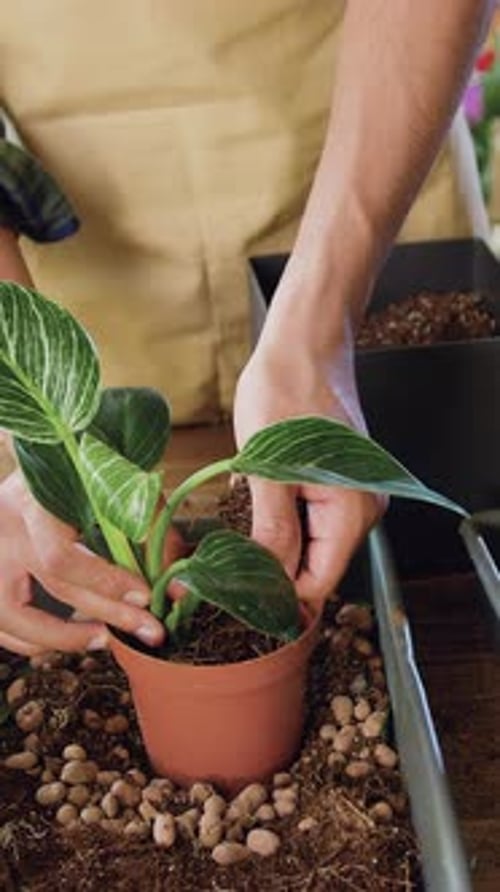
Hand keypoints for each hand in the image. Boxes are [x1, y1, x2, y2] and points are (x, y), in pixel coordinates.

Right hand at [0, 470, 179, 655]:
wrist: (45, 450)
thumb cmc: (81, 465)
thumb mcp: (115, 485)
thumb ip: (149, 531)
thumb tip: (179, 590)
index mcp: (29, 499)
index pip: (59, 557)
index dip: (105, 582)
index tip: (146, 595)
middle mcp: (2, 528)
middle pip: (52, 586)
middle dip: (107, 613)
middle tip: (149, 630)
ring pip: (13, 618)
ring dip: (64, 639)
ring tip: (109, 639)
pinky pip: (1, 625)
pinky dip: (34, 641)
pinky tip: (74, 637)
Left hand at [234, 339, 382, 605]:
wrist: (305, 342)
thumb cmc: (287, 390)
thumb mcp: (267, 467)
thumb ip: (271, 530)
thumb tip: (264, 582)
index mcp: (352, 512)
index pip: (316, 584)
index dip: (275, 597)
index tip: (229, 595)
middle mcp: (362, 510)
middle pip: (313, 567)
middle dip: (269, 569)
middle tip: (218, 564)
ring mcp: (352, 496)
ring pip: (307, 544)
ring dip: (270, 540)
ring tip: (233, 524)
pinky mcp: (336, 483)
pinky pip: (307, 518)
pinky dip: (278, 517)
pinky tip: (252, 499)